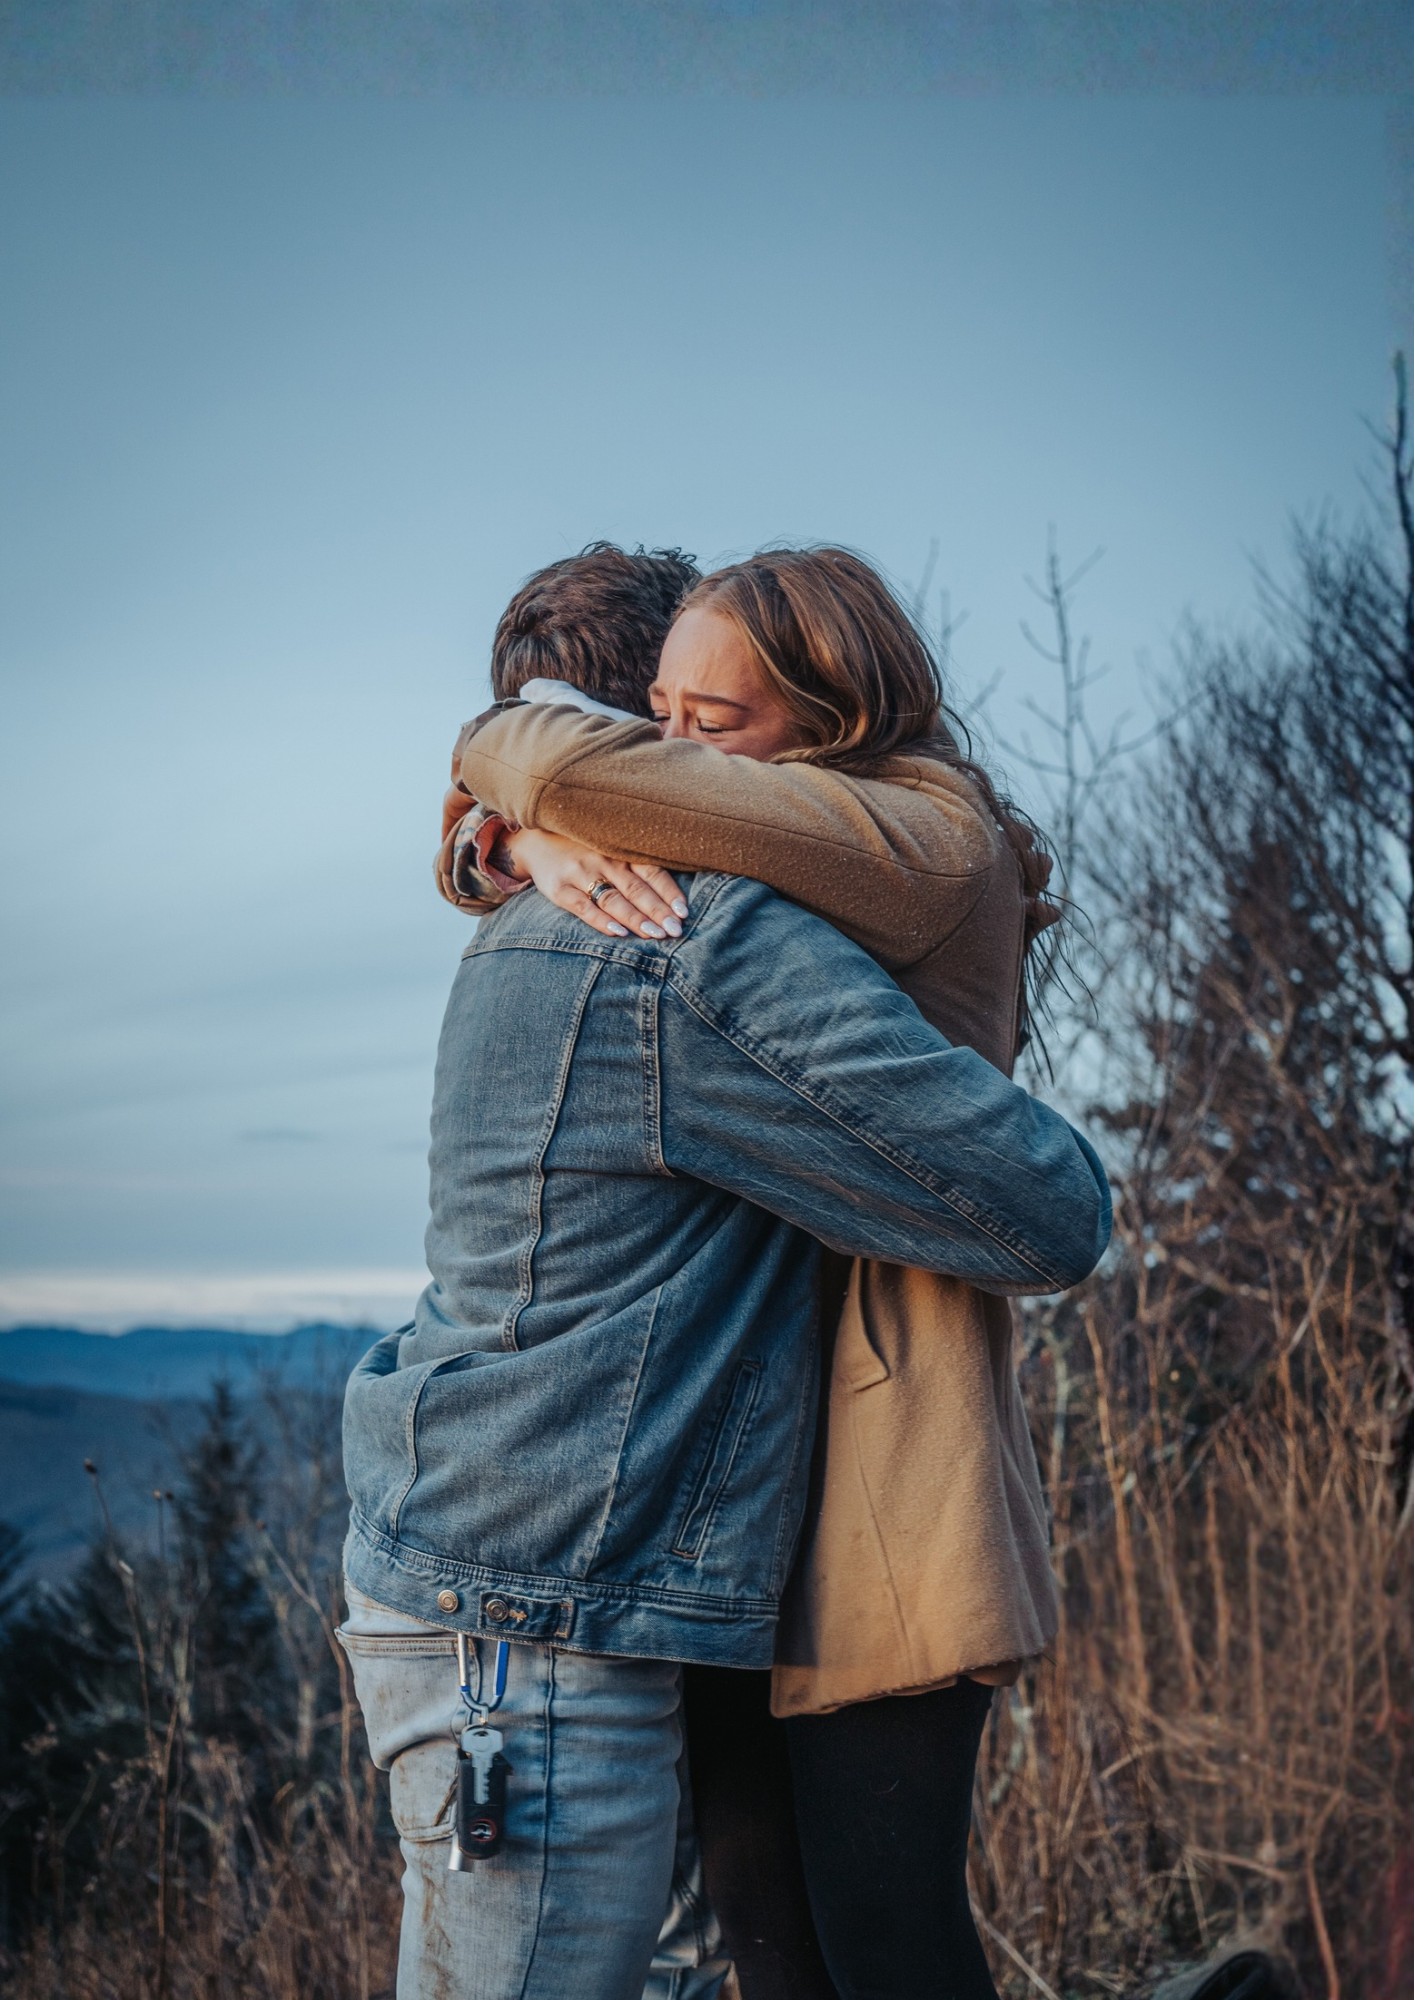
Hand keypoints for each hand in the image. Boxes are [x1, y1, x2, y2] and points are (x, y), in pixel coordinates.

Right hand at [501, 828, 688, 940]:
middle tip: (676, 930)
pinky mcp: (560, 889)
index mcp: (621, 849)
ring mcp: (580, 873)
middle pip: (637, 888)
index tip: (684, 912)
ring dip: (636, 919)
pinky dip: (601, 921)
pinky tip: (618, 933)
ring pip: (614, 899)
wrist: (534, 840)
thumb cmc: (583, 847)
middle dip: (658, 911)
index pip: (652, 871)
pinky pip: (583, 908)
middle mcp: (604, 859)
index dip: (669, 892)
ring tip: (657, 935)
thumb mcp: (610, 846)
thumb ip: (635, 864)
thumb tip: (672, 894)